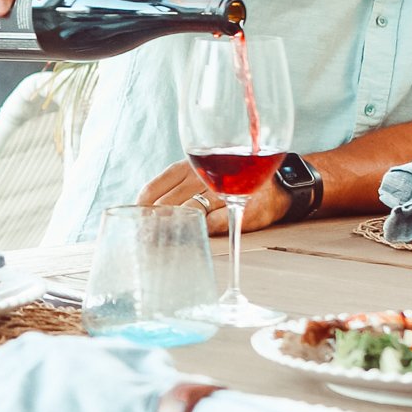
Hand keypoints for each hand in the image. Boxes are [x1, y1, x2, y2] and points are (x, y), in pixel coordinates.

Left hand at [136, 158, 286, 234]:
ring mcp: (222, 191)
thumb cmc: (231, 184)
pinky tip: (194, 239)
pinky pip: (214, 223)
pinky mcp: (240, 207)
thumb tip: (144, 212)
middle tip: (143, 242)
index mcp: (187, 167)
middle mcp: (202, 176)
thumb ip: (175, 190)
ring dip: (174, 230)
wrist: (276, 185)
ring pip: (189, 212)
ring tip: (162, 243)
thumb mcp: (200, 177)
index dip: (141, 210)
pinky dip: (202, 231)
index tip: (134, 224)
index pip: (154, 189)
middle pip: (168, 204)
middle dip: (153, 225)